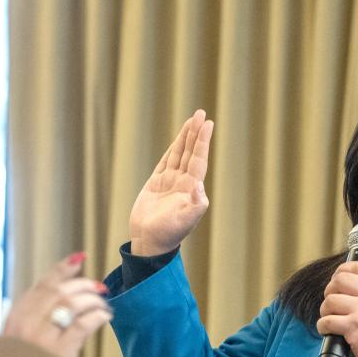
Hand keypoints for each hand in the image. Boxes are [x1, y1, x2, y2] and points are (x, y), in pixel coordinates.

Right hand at [1, 253, 111, 356]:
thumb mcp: (14, 344)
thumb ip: (30, 324)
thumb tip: (57, 302)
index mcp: (15, 319)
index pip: (41, 286)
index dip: (61, 270)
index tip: (78, 259)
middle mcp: (26, 324)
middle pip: (60, 292)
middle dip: (83, 285)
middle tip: (98, 288)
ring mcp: (41, 339)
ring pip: (72, 304)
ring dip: (92, 301)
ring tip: (102, 305)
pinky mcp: (58, 353)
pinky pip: (83, 325)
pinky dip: (96, 316)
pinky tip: (103, 317)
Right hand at [129, 109, 213, 255]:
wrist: (150, 242)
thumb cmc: (168, 233)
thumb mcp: (185, 220)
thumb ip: (195, 204)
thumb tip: (199, 185)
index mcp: (191, 188)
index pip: (198, 159)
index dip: (202, 141)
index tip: (207, 124)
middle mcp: (183, 182)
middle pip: (191, 152)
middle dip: (195, 133)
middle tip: (201, 113)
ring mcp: (169, 182)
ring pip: (179, 154)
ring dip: (185, 138)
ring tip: (192, 120)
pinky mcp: (156, 184)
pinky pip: (166, 161)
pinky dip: (172, 149)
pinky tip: (178, 140)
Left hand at [316, 261, 357, 356]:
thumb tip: (347, 291)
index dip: (342, 271)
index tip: (336, 281)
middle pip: (339, 280)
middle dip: (329, 291)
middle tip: (331, 305)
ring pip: (330, 301)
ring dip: (325, 312)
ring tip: (331, 320)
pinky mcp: (354, 327)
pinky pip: (327, 321)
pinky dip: (323, 327)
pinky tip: (328, 331)